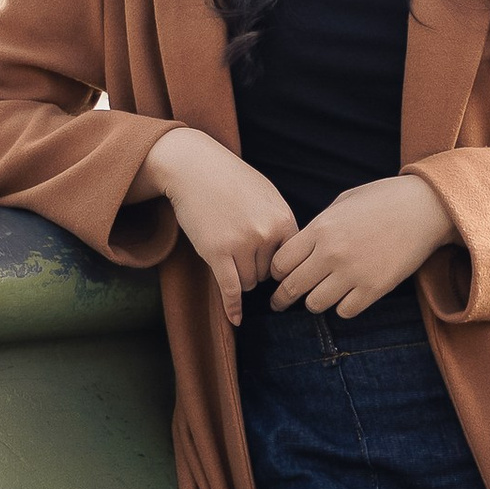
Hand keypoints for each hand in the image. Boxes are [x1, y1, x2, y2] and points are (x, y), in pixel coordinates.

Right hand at [135, 127, 295, 326]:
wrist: (195, 168)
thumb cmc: (231, 180)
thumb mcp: (268, 196)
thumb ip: (281, 225)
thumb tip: (294, 256)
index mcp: (284, 220)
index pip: (289, 261)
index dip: (278, 263)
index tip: (270, 264)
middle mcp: (266, 234)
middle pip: (269, 273)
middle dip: (256, 266)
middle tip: (238, 244)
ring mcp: (242, 245)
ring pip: (249, 281)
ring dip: (240, 274)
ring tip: (227, 248)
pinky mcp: (217, 253)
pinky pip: (230, 289)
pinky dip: (232, 307)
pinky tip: (235, 320)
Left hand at [269, 172, 452, 318]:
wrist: (425, 208)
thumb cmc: (384, 199)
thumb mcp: (343, 201)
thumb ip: (319, 225)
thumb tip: (301, 248)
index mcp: (320, 229)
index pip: (280, 263)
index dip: (277, 272)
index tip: (280, 276)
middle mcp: (331, 253)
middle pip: (291, 288)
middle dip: (282, 298)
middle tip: (279, 303)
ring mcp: (353, 273)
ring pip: (315, 304)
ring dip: (314, 302)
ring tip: (318, 297)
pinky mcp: (374, 289)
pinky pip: (344, 311)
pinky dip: (342, 307)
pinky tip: (346, 297)